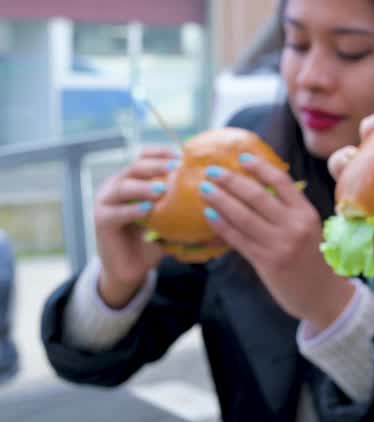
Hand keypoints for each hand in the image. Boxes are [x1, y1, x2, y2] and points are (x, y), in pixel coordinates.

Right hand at [92, 147, 178, 307]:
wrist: (131, 268)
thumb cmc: (154, 240)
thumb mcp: (172, 220)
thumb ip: (188, 209)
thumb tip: (223, 203)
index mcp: (133, 179)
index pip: (144, 157)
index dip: (161, 153)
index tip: (182, 155)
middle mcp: (116, 186)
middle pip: (135, 167)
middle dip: (156, 166)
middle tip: (177, 168)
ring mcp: (105, 202)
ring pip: (123, 187)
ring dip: (144, 187)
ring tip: (163, 189)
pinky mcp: (101, 221)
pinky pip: (116, 213)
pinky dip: (132, 210)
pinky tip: (147, 210)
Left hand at [201, 152, 353, 330]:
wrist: (321, 294)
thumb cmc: (311, 258)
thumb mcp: (308, 229)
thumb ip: (287, 211)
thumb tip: (255, 187)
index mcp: (307, 213)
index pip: (282, 182)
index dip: (260, 167)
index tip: (242, 157)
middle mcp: (295, 226)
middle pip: (257, 196)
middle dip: (232, 181)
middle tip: (212, 171)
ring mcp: (280, 244)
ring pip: (243, 216)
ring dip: (221, 200)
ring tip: (205, 189)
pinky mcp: (266, 261)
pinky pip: (238, 239)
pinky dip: (222, 225)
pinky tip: (209, 215)